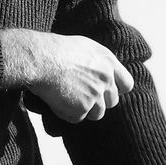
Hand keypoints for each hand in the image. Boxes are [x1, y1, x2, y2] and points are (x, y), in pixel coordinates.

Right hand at [0, 29, 133, 123]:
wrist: (39, 59)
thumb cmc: (53, 49)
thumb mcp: (82, 47)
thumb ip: (97, 62)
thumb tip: (101, 73)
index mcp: (107, 61)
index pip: (126, 84)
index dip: (115, 90)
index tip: (104, 91)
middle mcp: (106, 79)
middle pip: (111, 102)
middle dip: (97, 101)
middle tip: (77, 93)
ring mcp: (95, 95)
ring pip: (96, 114)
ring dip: (82, 109)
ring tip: (64, 94)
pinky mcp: (82, 109)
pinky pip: (77, 118)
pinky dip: (66, 112)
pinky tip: (55, 98)